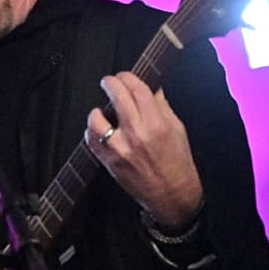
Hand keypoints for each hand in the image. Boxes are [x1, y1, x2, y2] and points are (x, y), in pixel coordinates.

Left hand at [85, 72, 202, 225]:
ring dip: (97, 111)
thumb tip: (151, 86)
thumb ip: (161, 106)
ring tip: (101, 111)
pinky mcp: (108, 160)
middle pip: (117, 96)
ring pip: (96, 118)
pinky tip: (99, 129)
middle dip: (110, 83)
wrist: (172, 193)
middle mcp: (137, 133)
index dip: (128, 77)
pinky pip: (90, 139)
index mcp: (158, 123)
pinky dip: (91, 130)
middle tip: (108, 82)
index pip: (138, 89)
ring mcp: (120, 148)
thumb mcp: (177, 129)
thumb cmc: (177, 161)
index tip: (124, 76)